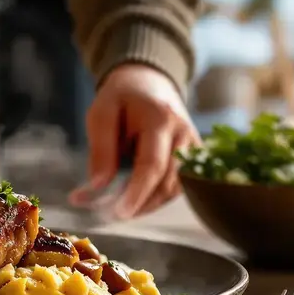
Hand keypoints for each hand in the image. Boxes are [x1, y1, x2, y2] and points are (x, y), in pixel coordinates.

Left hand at [70, 63, 199, 218]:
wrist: (149, 81)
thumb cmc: (121, 97)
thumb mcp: (101, 113)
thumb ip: (101, 149)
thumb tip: (97, 187)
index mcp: (161, 118)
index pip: (152, 165)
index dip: (136, 194)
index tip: (119, 214)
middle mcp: (184, 133)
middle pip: (169, 182)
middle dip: (142, 204)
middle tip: (113, 214)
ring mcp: (194, 145)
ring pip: (177, 188)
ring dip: (150, 203)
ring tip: (122, 206)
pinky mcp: (195, 155)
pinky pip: (180, 184)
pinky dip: (158, 196)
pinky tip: (138, 197)